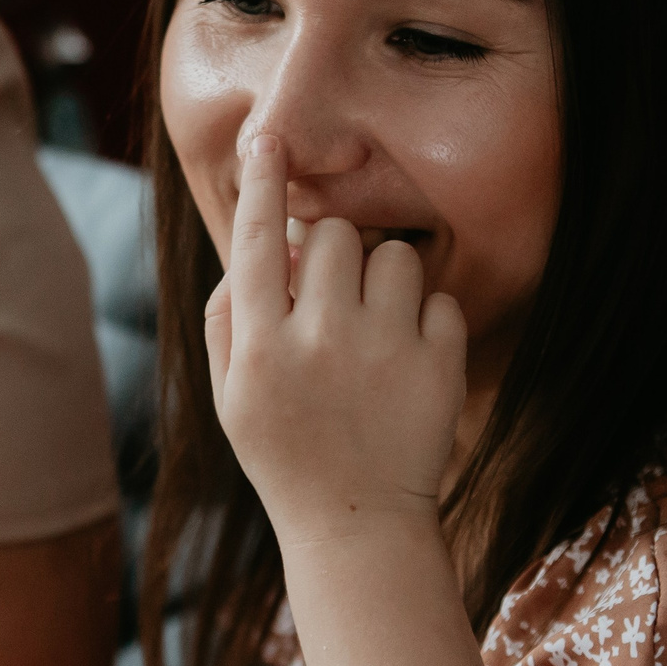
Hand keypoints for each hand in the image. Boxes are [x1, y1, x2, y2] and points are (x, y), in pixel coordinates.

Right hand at [203, 135, 466, 546]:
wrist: (357, 526)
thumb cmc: (285, 453)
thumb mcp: (229, 396)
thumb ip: (227, 320)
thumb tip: (257, 249)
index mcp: (261, 348)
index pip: (256, 243)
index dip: (262, 184)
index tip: (270, 139)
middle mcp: (320, 341)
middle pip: (329, 236)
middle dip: (329, 254)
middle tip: (330, 299)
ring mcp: (384, 352)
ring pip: (390, 254)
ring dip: (382, 279)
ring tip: (374, 330)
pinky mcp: (438, 365)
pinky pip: (437, 298)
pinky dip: (424, 322)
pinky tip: (407, 364)